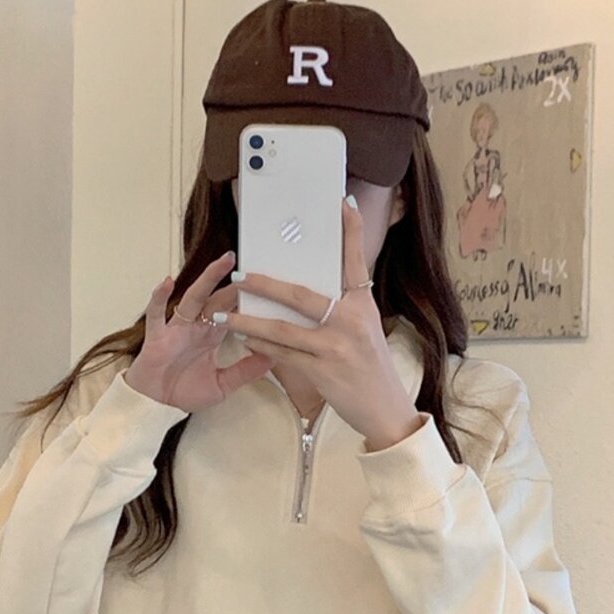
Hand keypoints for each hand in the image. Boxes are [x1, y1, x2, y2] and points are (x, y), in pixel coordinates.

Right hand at [124, 251, 274, 412]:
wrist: (157, 406)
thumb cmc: (185, 392)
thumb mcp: (223, 385)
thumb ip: (245, 371)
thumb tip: (275, 358)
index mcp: (212, 337)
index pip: (234, 313)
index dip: (249, 301)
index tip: (269, 288)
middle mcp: (196, 328)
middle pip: (218, 299)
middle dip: (234, 283)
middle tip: (253, 266)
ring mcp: (176, 329)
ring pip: (193, 298)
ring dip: (207, 280)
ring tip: (224, 263)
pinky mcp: (157, 337)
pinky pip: (156, 314)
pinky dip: (159, 298)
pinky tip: (166, 282)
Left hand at [220, 198, 421, 449]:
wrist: (387, 410)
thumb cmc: (374, 370)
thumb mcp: (368, 331)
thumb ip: (345, 309)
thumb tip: (312, 291)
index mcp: (364, 306)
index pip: (356, 262)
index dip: (351, 232)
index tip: (343, 203)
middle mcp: (351, 322)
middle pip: (302, 295)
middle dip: (267, 284)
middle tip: (241, 275)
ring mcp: (336, 347)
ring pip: (283, 328)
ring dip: (250, 320)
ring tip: (226, 313)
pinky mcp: (322, 371)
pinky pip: (283, 354)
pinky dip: (261, 345)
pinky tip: (244, 338)